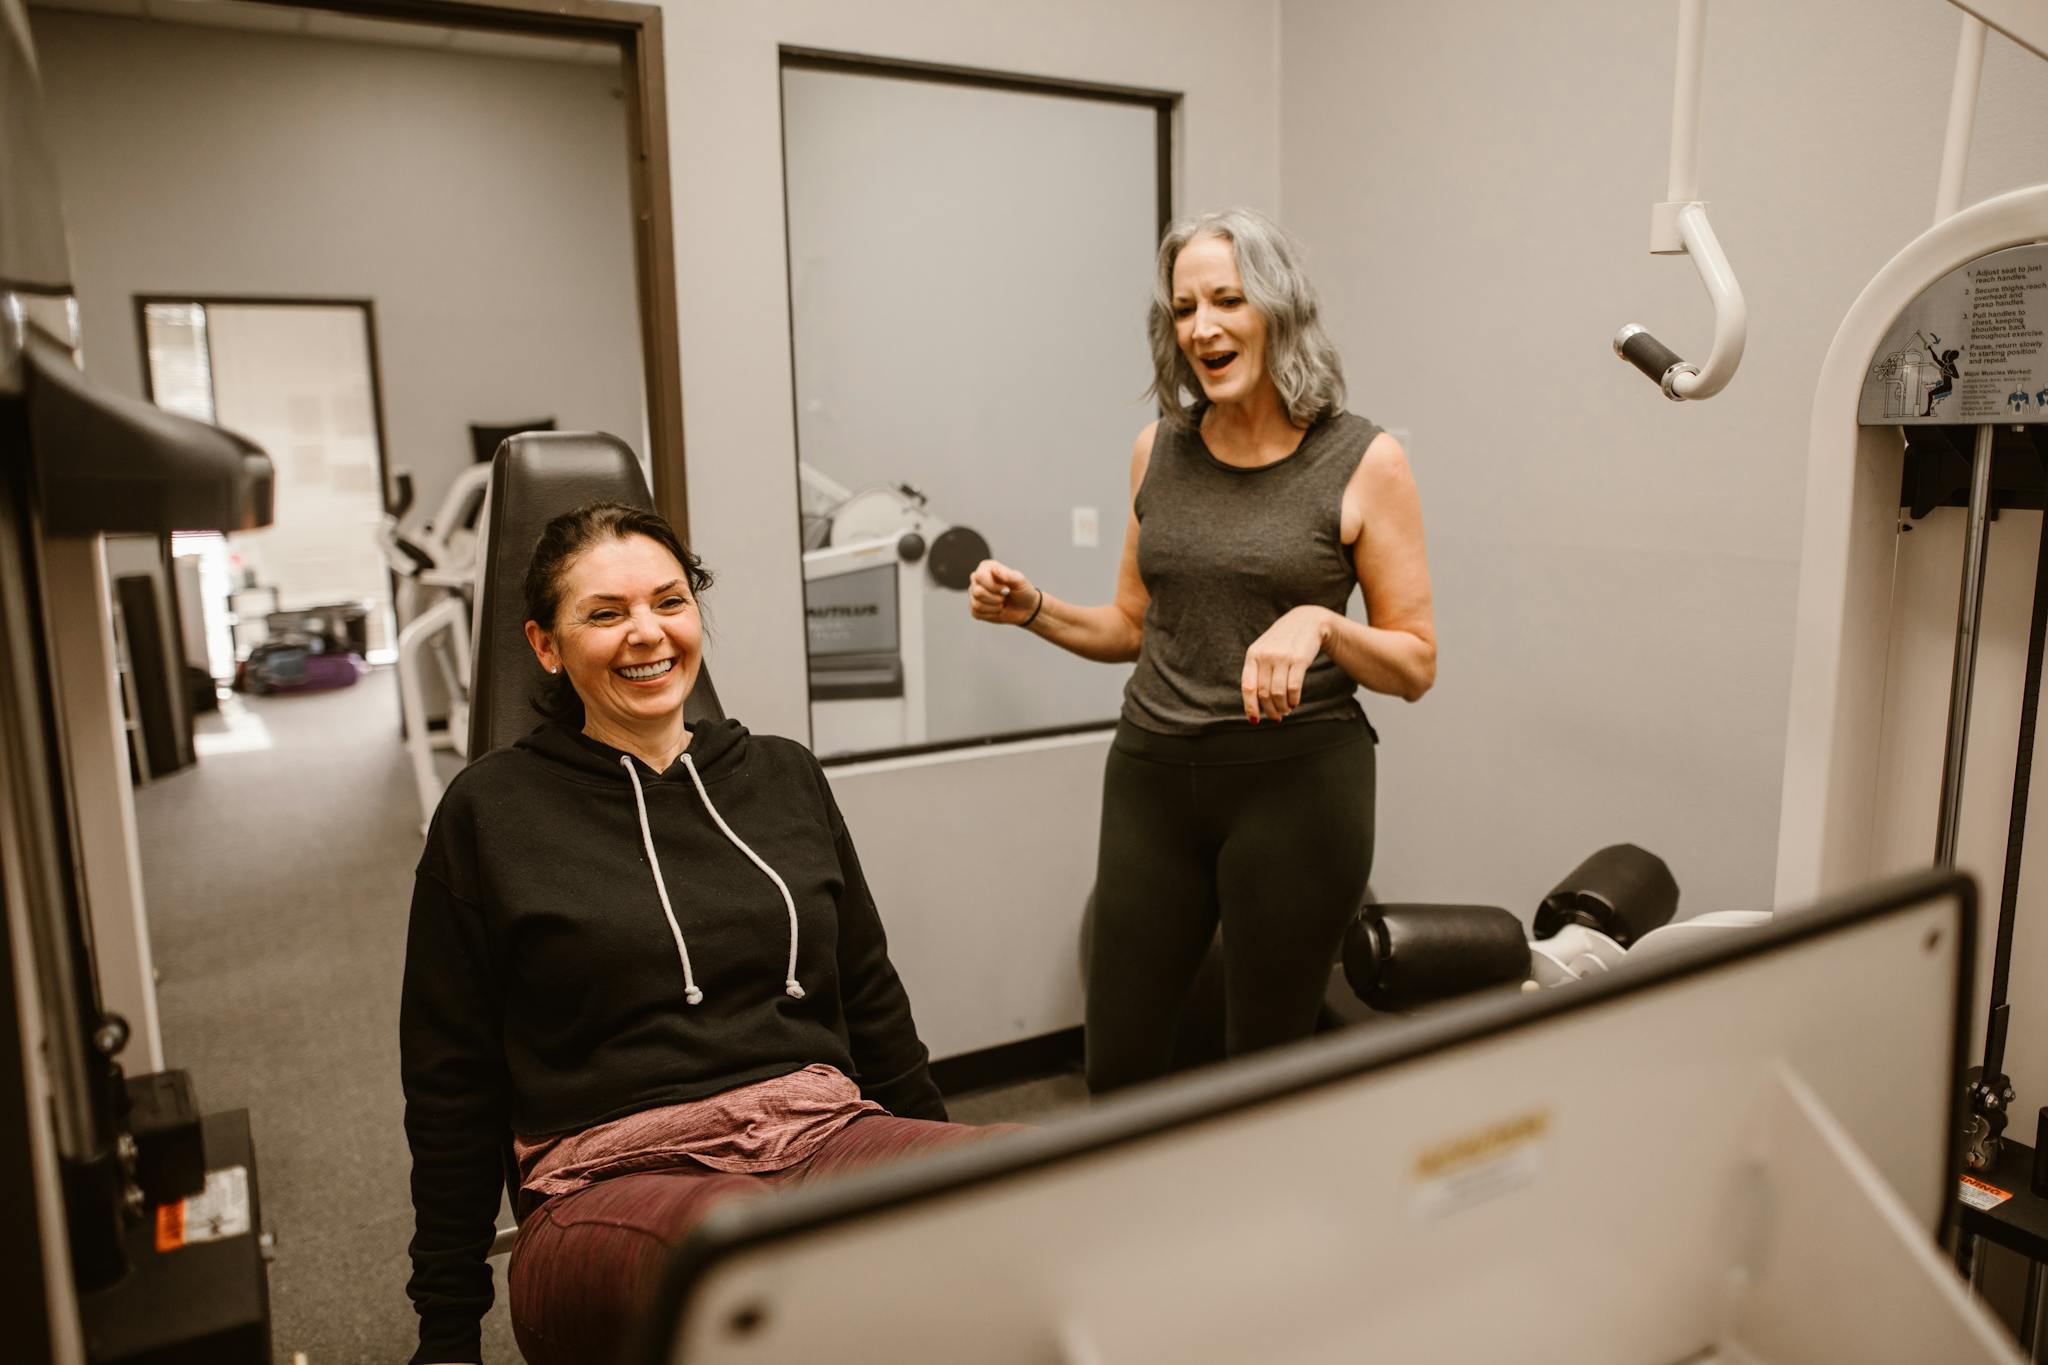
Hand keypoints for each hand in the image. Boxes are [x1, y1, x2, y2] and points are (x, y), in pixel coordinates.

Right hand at [968, 559, 1040, 625]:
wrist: (1025, 609)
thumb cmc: (1022, 591)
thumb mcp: (1020, 581)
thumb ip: (1008, 574)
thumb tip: (994, 569)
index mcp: (986, 568)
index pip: (980, 576)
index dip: (993, 586)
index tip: (1006, 589)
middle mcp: (977, 579)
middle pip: (977, 592)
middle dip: (995, 598)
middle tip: (1005, 597)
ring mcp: (974, 593)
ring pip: (976, 604)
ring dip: (994, 607)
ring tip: (1002, 603)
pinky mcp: (974, 607)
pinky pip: (976, 613)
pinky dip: (990, 614)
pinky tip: (997, 609)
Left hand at [1240, 607, 1332, 722]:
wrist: (1307, 621)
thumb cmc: (1283, 641)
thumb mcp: (1265, 651)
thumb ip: (1258, 672)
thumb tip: (1257, 704)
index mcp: (1253, 655)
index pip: (1248, 687)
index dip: (1250, 707)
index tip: (1254, 720)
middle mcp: (1265, 656)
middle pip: (1264, 693)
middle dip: (1270, 710)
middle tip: (1276, 716)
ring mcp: (1282, 657)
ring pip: (1278, 693)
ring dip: (1283, 707)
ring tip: (1287, 709)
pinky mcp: (1299, 659)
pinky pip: (1293, 687)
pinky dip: (1294, 700)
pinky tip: (1295, 702)